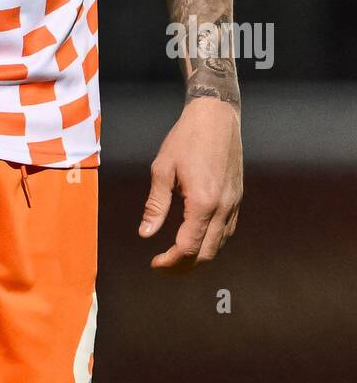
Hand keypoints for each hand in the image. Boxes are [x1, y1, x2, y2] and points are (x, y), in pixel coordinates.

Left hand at [139, 96, 242, 269]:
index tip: (155, 264)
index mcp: (203, 202)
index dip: (170, 261)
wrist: (216, 115)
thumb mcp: (162, 168)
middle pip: (207, 253)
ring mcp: (234, 203)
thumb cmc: (186, 138)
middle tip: (164, 265)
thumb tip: (145, 234)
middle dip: (185, 266)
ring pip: (220, 245)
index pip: (188, 247)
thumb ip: (156, 205)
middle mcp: (224, 207)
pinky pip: (228, 230)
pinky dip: (212, 242)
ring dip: (200, 256)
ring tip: (177, 256)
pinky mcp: (238, 197)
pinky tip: (197, 238)